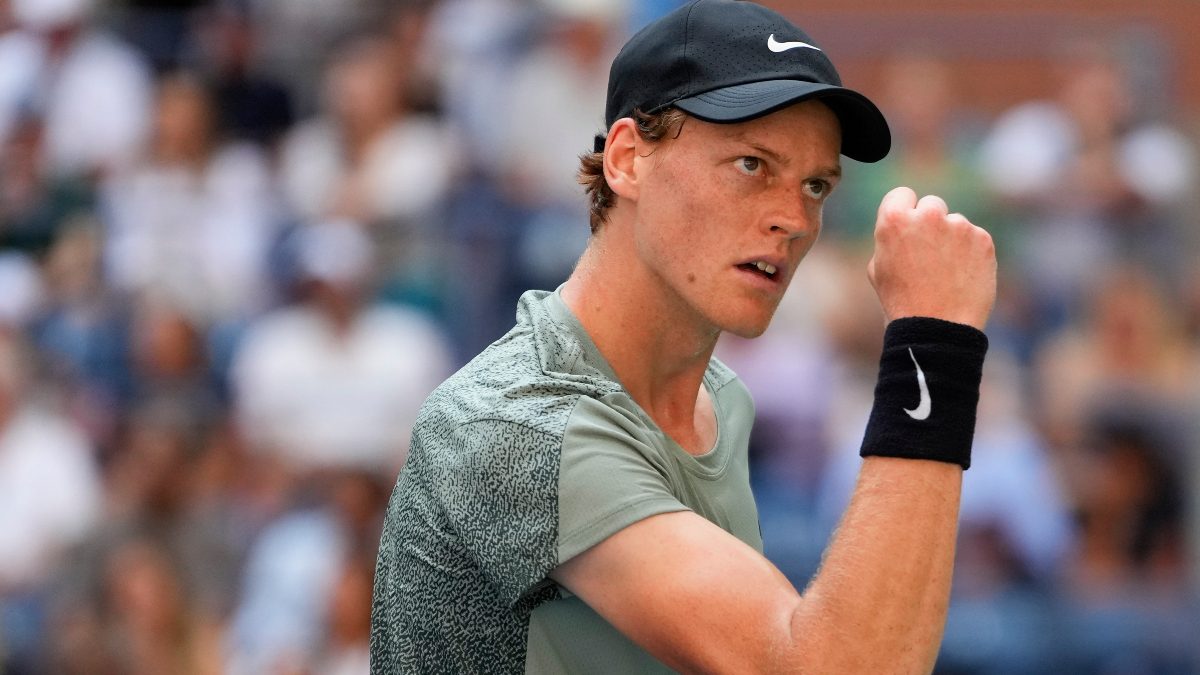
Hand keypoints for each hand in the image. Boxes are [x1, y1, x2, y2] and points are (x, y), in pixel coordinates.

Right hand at [867, 187, 995, 330]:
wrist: (938, 328)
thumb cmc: (901, 301)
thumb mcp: (878, 267)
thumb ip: (891, 238)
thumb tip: (905, 227)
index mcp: (894, 220)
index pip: (901, 194)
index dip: (904, 211)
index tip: (908, 227)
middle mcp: (928, 215)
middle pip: (931, 204)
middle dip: (930, 223)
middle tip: (928, 254)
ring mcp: (959, 225)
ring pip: (955, 223)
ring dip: (952, 240)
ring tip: (945, 273)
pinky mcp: (983, 239)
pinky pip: (974, 238)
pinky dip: (970, 253)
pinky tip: (961, 276)